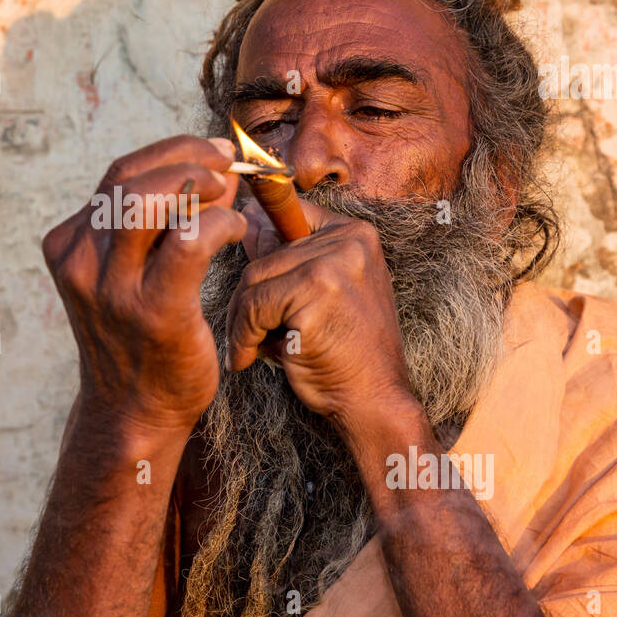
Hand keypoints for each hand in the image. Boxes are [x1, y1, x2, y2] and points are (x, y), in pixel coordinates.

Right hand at [42, 135, 247, 435]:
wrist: (133, 411)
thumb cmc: (140, 336)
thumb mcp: (127, 272)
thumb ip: (156, 223)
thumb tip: (212, 173)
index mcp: (69, 245)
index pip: (119, 173)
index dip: (172, 152)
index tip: (211, 153)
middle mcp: (81, 262)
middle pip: (127, 177)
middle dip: (185, 157)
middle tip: (226, 165)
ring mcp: (112, 288)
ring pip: (146, 200)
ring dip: (197, 183)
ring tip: (229, 193)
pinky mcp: (153, 311)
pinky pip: (190, 242)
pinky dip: (220, 223)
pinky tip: (235, 231)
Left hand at [226, 196, 420, 445]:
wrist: (375, 401)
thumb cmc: (346, 353)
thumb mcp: (327, 295)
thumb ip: (293, 262)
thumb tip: (244, 224)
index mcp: (357, 234)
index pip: (290, 216)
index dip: (262, 248)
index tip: (253, 288)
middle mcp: (349, 240)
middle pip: (266, 256)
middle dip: (247, 299)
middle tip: (244, 334)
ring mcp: (333, 264)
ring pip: (254, 280)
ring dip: (241, 320)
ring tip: (247, 348)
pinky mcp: (315, 292)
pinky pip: (254, 308)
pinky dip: (242, 337)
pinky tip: (246, 358)